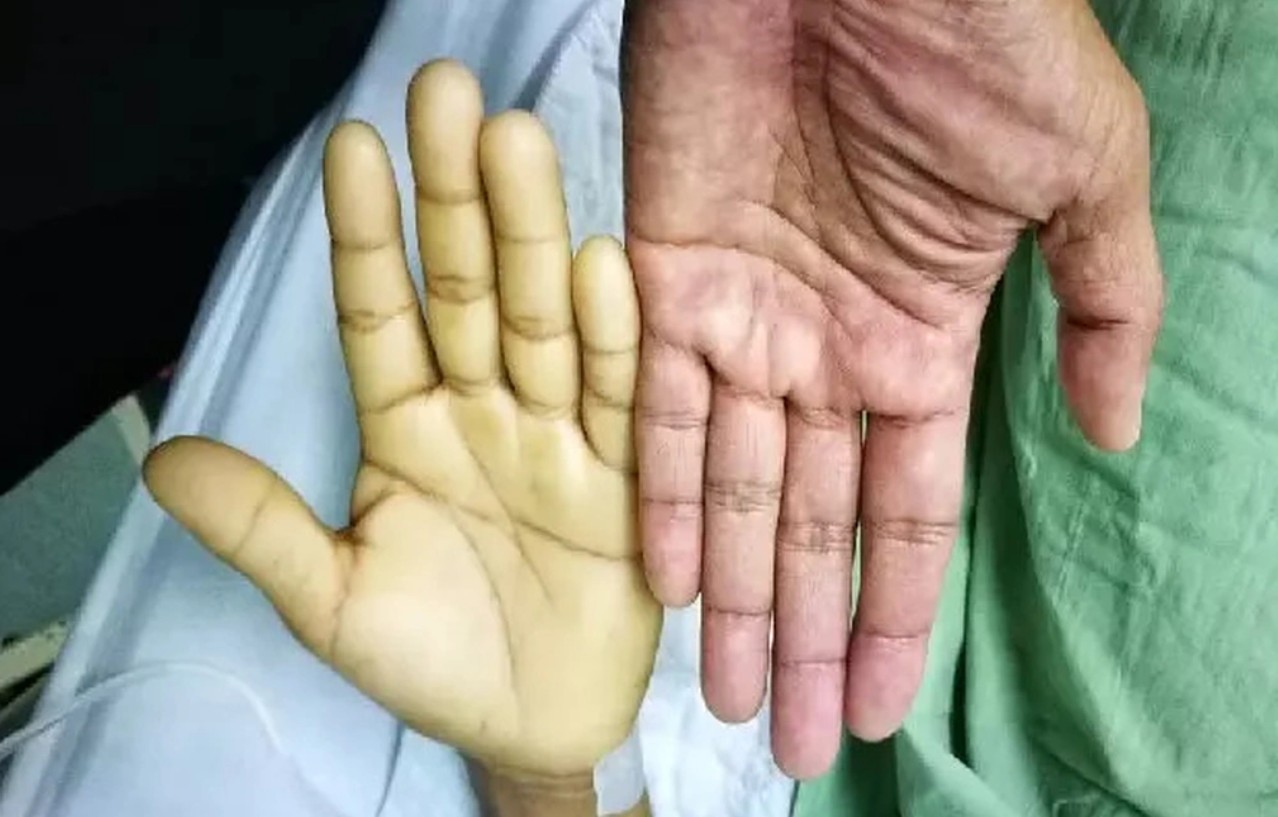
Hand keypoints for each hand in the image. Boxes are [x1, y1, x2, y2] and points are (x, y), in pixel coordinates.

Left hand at [144, 60, 659, 785]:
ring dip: (532, 235)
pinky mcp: (627, 473)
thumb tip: (160, 460)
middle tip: (448, 92)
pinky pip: (618, 398)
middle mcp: (484, 409)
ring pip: (544, 321)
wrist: (535, 724)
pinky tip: (599, 260)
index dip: (367, 234)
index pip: (382, 315)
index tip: (353, 145)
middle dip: (457, 195)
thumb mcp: (332, 600)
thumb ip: (262, 528)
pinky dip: (613, 335)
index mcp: (407, 426)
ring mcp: (557, 433)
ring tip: (517, 142)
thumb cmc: (432, 659)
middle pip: (469, 290)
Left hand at [623, 0, 1160, 775]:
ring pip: (740, 494)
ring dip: (738, 598)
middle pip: (819, 529)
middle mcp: (831, 352)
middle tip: (798, 743)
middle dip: (811, 635)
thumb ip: (1101, 304)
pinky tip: (671, 585)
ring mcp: (749, 322)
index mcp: (925, 341)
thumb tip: (1115, 433)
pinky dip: (664, 498)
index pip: (911, 512)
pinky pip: (662, 414)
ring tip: (734, 697)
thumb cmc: (978, 37)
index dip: (898, 612)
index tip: (887, 706)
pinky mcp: (666, 280)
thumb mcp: (1083, 168)